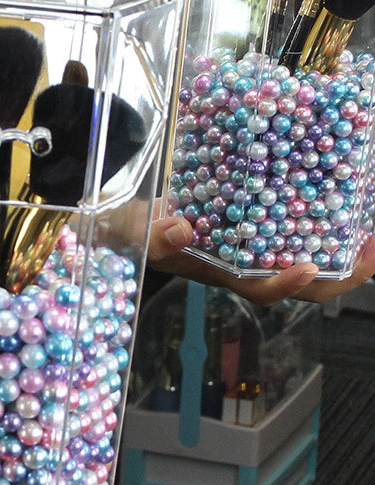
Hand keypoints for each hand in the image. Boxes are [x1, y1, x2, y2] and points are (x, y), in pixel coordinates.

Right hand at [148, 215, 374, 306]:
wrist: (133, 219)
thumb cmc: (135, 232)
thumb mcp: (137, 233)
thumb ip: (154, 235)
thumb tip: (180, 228)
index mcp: (222, 273)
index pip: (260, 288)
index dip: (286, 284)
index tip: (306, 268)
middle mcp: (246, 263)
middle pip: (302, 282)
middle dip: (342, 273)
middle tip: (372, 250)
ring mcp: (255, 244)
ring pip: (308, 255)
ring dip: (343, 248)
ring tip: (370, 230)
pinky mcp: (256, 221)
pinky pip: (296, 226)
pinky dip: (322, 218)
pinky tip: (339, 196)